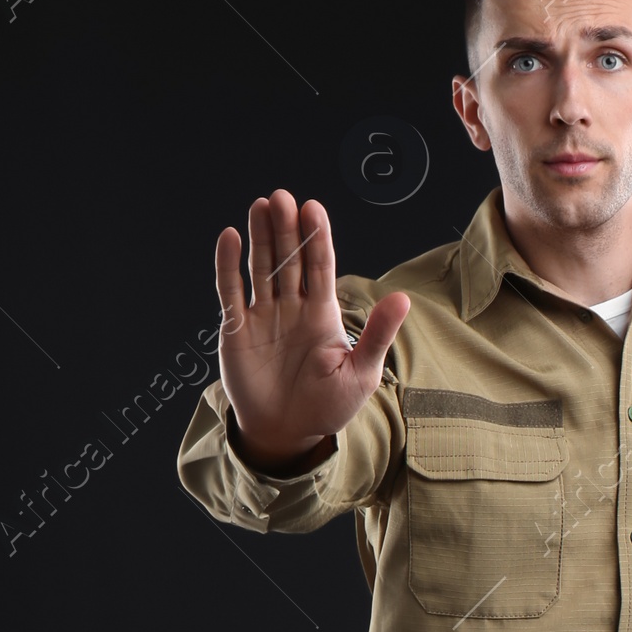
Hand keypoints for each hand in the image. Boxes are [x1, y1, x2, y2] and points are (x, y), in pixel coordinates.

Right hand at [212, 189, 409, 466]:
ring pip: (261, 266)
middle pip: (289, 258)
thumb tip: (403, 298)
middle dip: (287, 228)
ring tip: (262, 204)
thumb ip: (378, 335)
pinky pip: (231, 290)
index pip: (321, 266)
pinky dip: (228, 265)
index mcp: (323, 313)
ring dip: (261, 236)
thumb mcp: (361, 373)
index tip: (314, 209)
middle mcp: (292, 306)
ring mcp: (264, 315)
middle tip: (284, 197)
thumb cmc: (328, 406)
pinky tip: (231, 236)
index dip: (317, 237)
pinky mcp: (237, 328)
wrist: (288, 434)